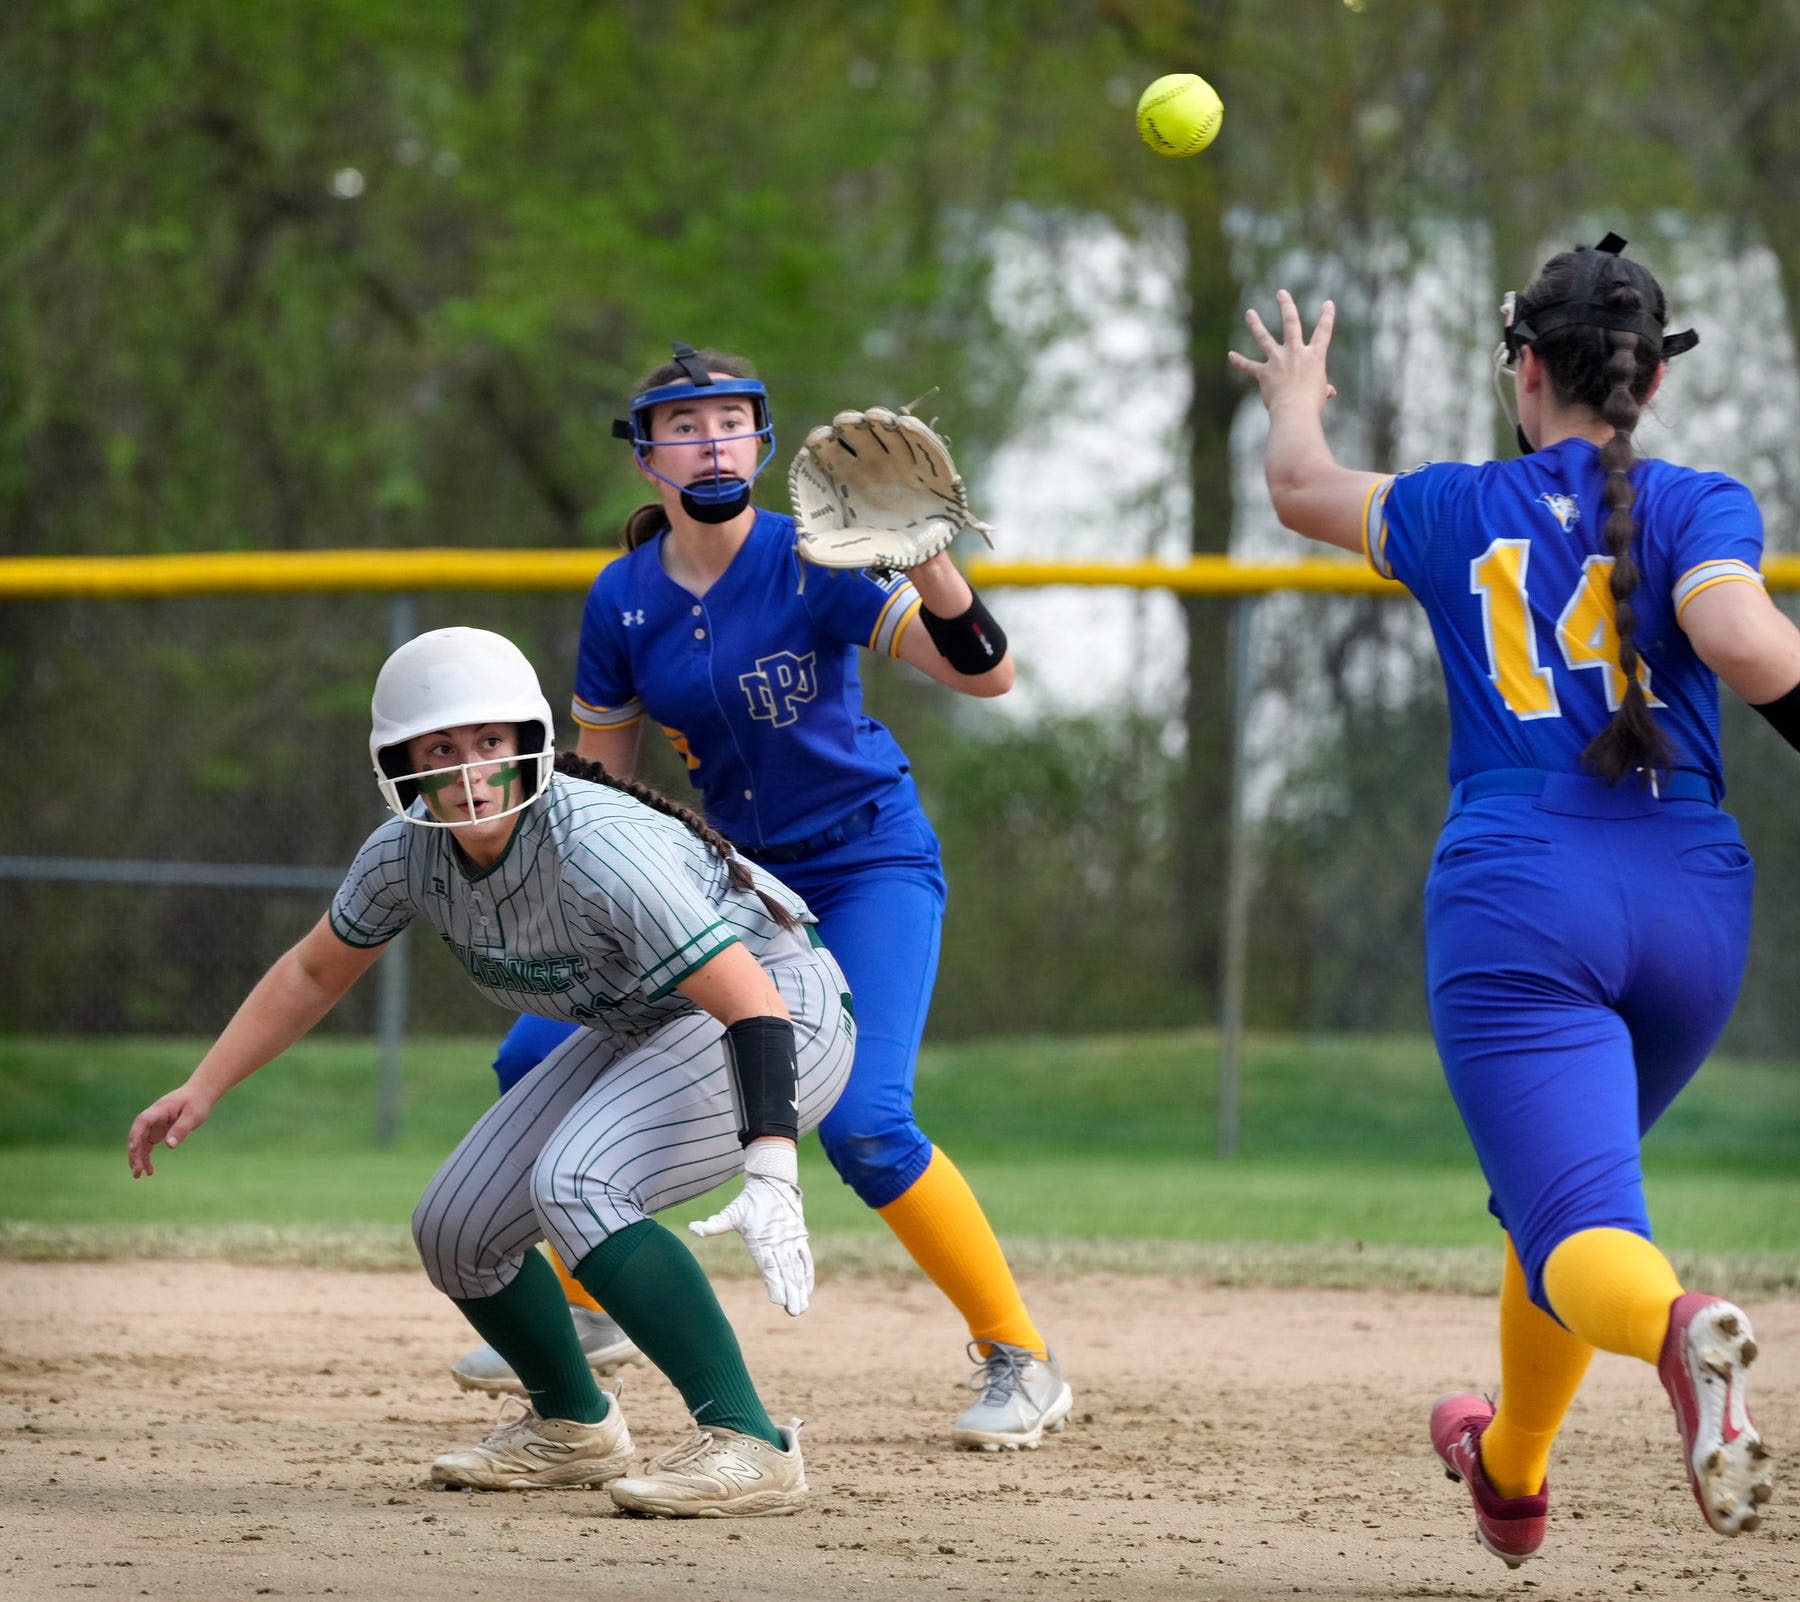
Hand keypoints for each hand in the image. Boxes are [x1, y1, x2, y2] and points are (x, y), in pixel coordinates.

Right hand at [128, 1084, 214, 1176]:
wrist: (199, 1095)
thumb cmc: (197, 1103)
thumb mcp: (193, 1115)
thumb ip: (181, 1129)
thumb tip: (170, 1146)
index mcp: (159, 1110)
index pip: (142, 1122)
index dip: (135, 1135)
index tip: (133, 1150)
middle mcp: (152, 1118)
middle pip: (137, 1136)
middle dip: (135, 1154)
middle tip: (137, 1171)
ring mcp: (153, 1125)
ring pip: (140, 1143)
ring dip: (138, 1158)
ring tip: (139, 1175)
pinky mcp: (157, 1131)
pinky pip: (147, 1146)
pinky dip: (147, 1157)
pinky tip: (150, 1171)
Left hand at [689, 1141, 812, 1315]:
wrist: (772, 1181)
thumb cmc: (749, 1201)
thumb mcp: (731, 1213)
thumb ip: (714, 1224)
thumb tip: (693, 1227)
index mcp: (761, 1240)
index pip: (769, 1266)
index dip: (775, 1283)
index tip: (778, 1300)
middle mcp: (779, 1242)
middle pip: (786, 1272)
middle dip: (791, 1293)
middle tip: (795, 1312)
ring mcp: (791, 1240)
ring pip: (797, 1269)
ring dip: (801, 1289)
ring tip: (802, 1307)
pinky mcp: (799, 1237)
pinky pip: (806, 1259)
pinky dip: (808, 1275)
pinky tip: (808, 1291)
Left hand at [1228, 289, 1339, 411]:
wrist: (1294, 411)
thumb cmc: (1311, 404)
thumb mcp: (1321, 393)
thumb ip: (1324, 388)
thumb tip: (1330, 392)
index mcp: (1315, 356)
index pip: (1324, 332)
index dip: (1327, 317)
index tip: (1328, 303)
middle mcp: (1296, 353)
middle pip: (1291, 323)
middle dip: (1286, 306)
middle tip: (1281, 293)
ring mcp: (1278, 361)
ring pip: (1264, 338)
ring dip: (1256, 324)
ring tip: (1249, 312)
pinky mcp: (1264, 373)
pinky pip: (1249, 366)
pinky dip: (1239, 361)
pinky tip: (1231, 355)